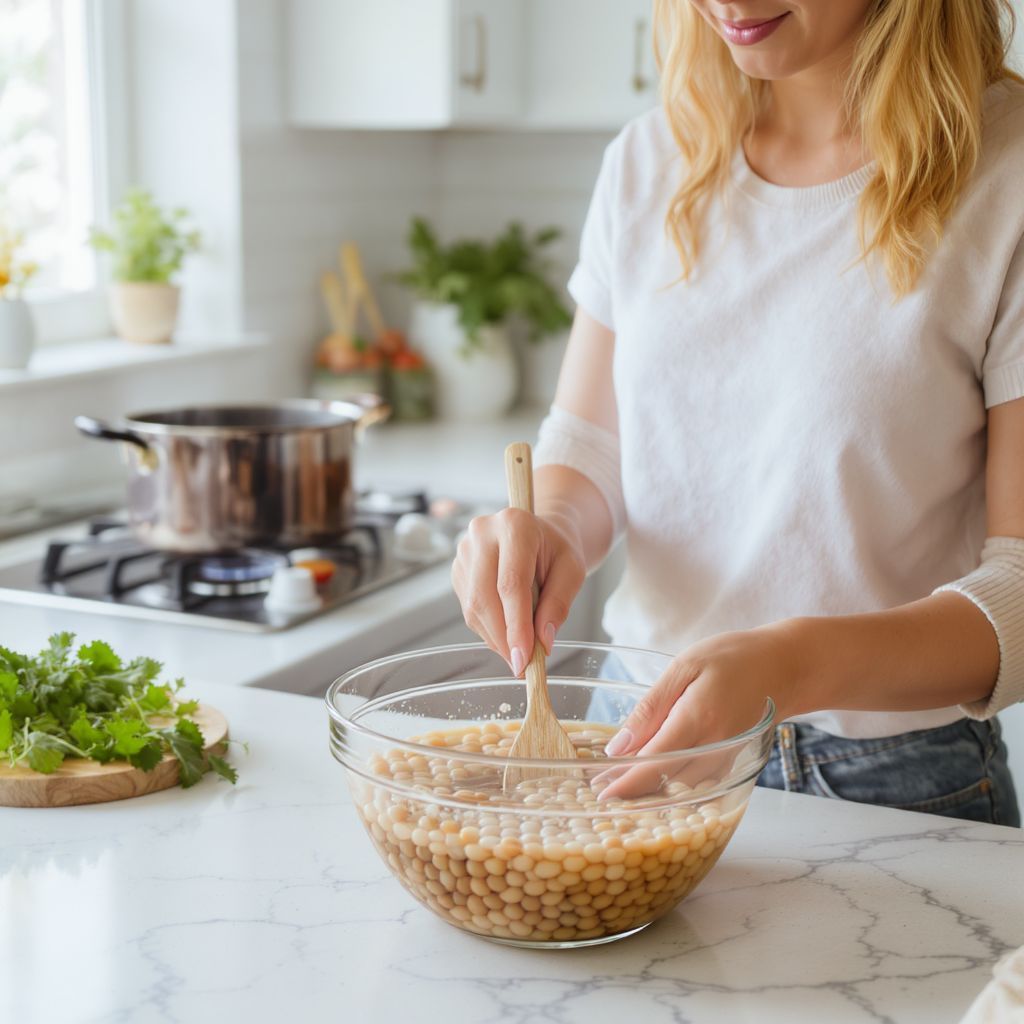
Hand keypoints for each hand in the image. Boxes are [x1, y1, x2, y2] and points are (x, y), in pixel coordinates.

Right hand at [451, 507, 586, 674]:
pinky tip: (507, 630)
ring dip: (495, 637)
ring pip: (473, 606)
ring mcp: (465, 551)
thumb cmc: (557, 551)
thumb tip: (542, 642)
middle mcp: (482, 533)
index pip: (510, 583)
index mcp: (515, 525)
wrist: (539, 534)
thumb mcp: (572, 571)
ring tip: (519, 649)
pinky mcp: (458, 569)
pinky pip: (468, 609)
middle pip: (484, 596)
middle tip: (521, 665)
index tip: (524, 658)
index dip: (516, 625)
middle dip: (503, 638)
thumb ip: (559, 604)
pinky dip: (489, 629)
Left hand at [599, 624, 799, 798]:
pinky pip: (699, 782)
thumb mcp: (684, 667)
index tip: (602, 792)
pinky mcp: (732, 760)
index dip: (625, 781)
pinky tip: (654, 778)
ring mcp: (727, 757)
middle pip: (666, 782)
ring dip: (651, 790)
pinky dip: (674, 784)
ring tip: (620, 784)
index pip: (654, 763)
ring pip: (682, 788)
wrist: (785, 666)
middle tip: (601, 790)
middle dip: (632, 790)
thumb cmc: (733, 658)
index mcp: (698, 719)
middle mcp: (715, 747)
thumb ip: (651, 707)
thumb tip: (618, 745)